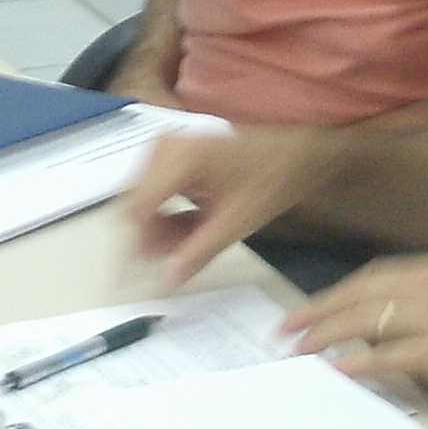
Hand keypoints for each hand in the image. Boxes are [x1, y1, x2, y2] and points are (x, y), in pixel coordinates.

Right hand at [117, 127, 341, 282]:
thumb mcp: (235, 223)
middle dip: (149, 239)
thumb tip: (167, 281)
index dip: (132, 247)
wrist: (295, 151)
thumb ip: (197, 254)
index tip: (133, 277)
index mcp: (179, 158)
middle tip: (171, 263)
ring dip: (159, 228)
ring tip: (188, 246)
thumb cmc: (271, 179)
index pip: (136, 210)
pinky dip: (166, 214)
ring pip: (143, 200)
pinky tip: (189, 229)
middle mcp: (164, 147)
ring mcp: (166, 147)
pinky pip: (154, 191)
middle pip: (135, 205)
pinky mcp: (172, 154)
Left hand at [286, 253, 427, 408]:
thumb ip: (427, 299)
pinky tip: (336, 369)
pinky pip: (384, 357)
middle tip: (287, 328)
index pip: (371, 275)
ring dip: (325, 336)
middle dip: (317, 311)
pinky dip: (355, 362)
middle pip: (358, 294)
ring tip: (300, 351)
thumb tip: (381, 319)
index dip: (335, 292)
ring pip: (363, 322)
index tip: (309, 307)